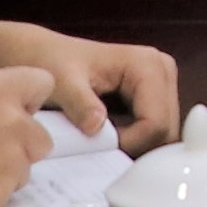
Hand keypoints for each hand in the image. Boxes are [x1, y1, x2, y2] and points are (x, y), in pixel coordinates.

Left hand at [0, 18, 178, 145]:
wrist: (40, 53)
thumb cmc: (50, 61)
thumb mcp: (61, 82)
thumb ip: (80, 104)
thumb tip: (97, 127)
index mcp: (148, 65)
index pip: (156, 122)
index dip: (131, 144)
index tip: (100, 150)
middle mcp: (162, 71)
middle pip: (166, 129)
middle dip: (137, 147)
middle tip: (103, 153)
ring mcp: (160, 83)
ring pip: (163, 133)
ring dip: (137, 146)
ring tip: (104, 146)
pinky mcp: (153, 96)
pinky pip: (154, 130)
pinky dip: (136, 142)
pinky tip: (111, 140)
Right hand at [0, 63, 73, 206]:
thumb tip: (16, 106)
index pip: (43, 83)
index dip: (28, 99)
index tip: (17, 108)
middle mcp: (11, 122)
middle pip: (42, 136)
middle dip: (21, 142)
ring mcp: (10, 161)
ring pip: (26, 167)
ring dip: (7, 169)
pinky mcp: (1, 194)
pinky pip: (9, 192)